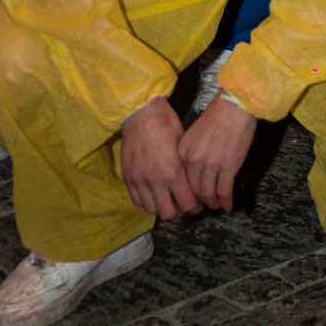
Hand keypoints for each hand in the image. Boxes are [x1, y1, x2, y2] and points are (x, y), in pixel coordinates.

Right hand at [119, 96, 200, 219]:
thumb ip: (186, 169)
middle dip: (178, 210)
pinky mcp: (128, 177)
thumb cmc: (166, 124)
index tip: (197, 204)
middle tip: (182, 203)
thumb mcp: (184, 145)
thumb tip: (194, 185)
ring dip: (160, 206)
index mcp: (173, 171)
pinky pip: (136, 200)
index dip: (194, 207)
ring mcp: (139, 180)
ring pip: (150, 209)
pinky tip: (152, 193)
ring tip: (166, 198)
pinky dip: (145, 201)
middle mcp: (155, 180)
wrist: (140, 112)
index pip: (187, 204)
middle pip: (168, 212)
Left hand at [177, 91, 257, 211]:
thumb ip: (193, 152)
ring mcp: (210, 164)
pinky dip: (226, 201)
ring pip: (209, 193)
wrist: (235, 105)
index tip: (196, 197)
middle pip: (195, 189)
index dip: (191, 191)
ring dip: (214, 202)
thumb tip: (198, 171)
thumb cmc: (218, 116)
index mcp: (184, 151)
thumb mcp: (196, 134)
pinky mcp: (228, 167)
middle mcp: (193, 160)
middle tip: (208, 205)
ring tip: (218, 206)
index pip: (184, 179)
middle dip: (202, 201)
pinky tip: (229, 205)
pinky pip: (224, 191)